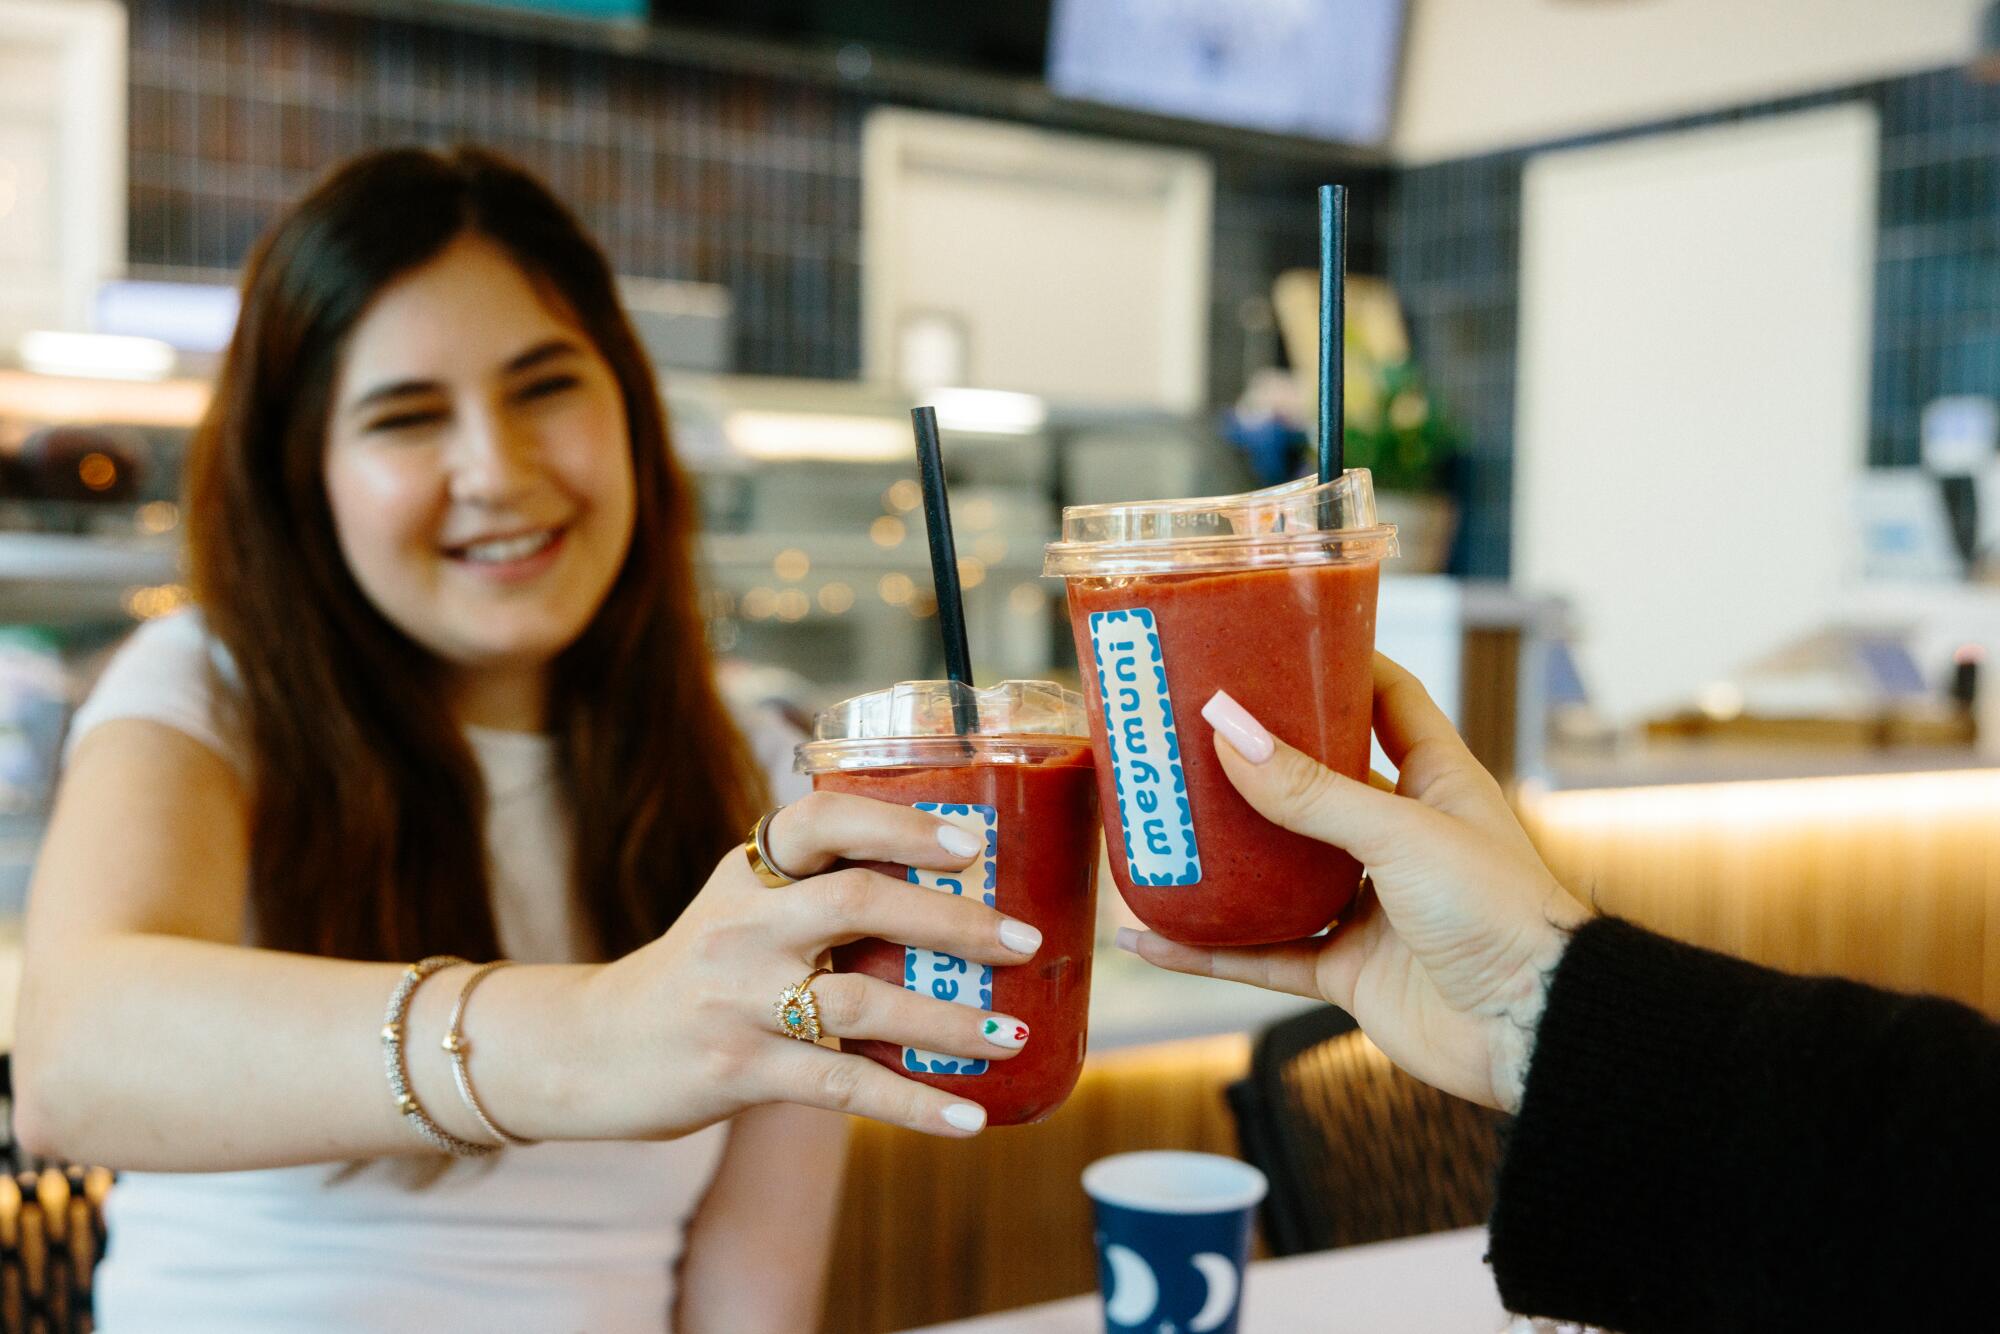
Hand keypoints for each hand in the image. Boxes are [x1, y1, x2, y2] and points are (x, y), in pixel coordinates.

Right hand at [585, 791, 1041, 1137]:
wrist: (592, 1050)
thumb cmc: (698, 972)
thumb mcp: (741, 908)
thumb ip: (817, 891)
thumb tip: (952, 893)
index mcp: (749, 871)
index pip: (822, 820)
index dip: (900, 823)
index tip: (970, 842)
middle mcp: (741, 924)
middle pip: (858, 902)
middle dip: (952, 920)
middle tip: (1025, 940)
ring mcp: (738, 999)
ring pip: (863, 1002)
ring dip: (948, 1022)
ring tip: (1012, 1035)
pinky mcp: (740, 1070)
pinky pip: (843, 1086)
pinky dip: (913, 1105)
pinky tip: (969, 1119)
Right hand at [1119, 654, 1589, 1112]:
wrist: (1534, 1029)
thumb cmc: (1500, 911)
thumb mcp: (1402, 833)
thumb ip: (1313, 792)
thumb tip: (1231, 733)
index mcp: (1434, 781)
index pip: (1387, 699)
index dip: (1338, 663)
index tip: (1274, 637)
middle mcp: (1400, 836)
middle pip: (1316, 782)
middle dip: (1255, 761)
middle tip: (1185, 731)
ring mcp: (1371, 904)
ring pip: (1279, 872)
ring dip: (1222, 858)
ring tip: (1156, 827)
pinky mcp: (1348, 969)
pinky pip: (1265, 956)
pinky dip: (1210, 951)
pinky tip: (1154, 941)